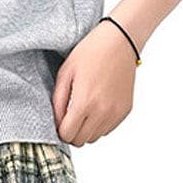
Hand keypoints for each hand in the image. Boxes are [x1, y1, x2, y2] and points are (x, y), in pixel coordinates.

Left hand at [51, 20, 140, 146]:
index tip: (61, 120)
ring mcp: (115, 113)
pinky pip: (107, 129)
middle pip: (80, 141)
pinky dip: (100, 123)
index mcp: (84, 103)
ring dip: (87, 129)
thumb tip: (57, 123)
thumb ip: (57, 102)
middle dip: (73, 132)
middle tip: (71, 116)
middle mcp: (102, 112)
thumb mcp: (65, 74)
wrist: (120, 40)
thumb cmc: (91, 52)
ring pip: (94, 138)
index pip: (67, 136)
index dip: (61, 130)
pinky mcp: (125, 110)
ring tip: (86, 108)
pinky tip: (98, 105)